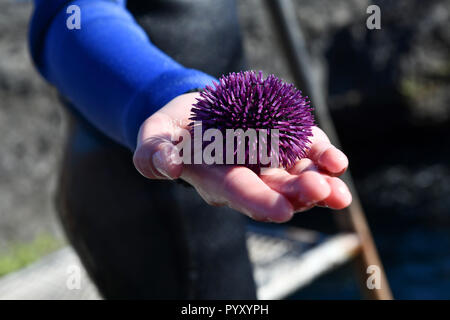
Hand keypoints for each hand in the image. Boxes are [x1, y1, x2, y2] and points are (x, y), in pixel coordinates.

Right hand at [133, 92, 351, 222]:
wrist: (196, 112)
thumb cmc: (173, 128)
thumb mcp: (154, 135)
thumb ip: (152, 152)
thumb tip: (168, 167)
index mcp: (217, 180)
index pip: (240, 194)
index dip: (260, 202)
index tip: (283, 210)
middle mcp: (248, 177)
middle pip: (277, 191)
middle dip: (300, 194)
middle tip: (323, 192)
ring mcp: (269, 162)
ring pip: (298, 177)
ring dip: (321, 182)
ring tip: (339, 188)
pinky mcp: (284, 142)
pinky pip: (307, 151)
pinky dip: (323, 156)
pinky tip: (336, 162)